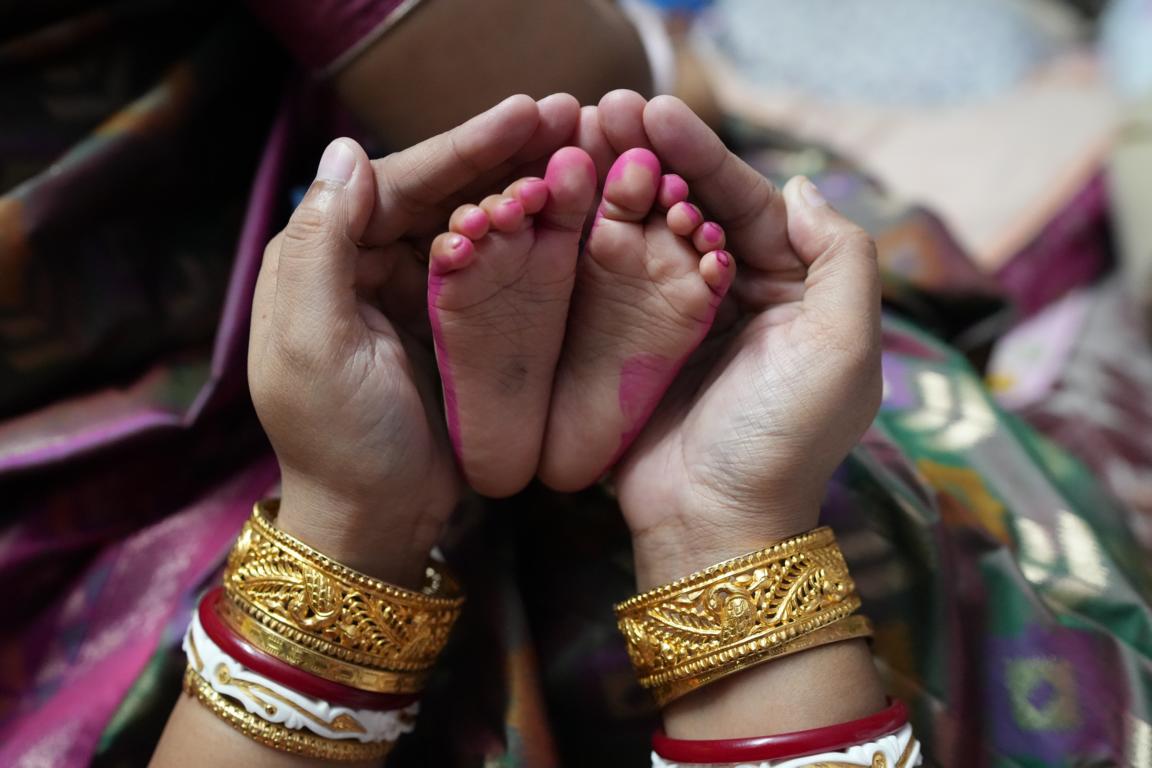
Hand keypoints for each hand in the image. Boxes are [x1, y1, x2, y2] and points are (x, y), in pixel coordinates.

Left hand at [247, 95, 579, 586]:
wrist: (377, 525)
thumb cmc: (339, 442)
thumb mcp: (314, 345)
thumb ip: (320, 247)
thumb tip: (346, 151)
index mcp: (321, 261)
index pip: (393, 183)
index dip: (460, 148)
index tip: (523, 116)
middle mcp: (366, 267)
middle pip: (440, 194)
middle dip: (502, 155)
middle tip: (567, 117)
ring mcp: (415, 297)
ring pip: (473, 223)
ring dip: (523, 186)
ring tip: (582, 149)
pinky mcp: (455, 328)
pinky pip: (496, 270)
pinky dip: (531, 240)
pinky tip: (573, 212)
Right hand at [609, 95, 882, 588]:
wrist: (713, 524)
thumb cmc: (783, 440)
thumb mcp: (842, 349)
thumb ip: (842, 261)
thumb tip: (802, 188)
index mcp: (792, 290)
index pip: (749, 202)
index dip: (706, 154)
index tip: (658, 111)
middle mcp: (734, 296)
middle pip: (693, 207)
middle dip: (654, 157)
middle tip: (604, 110)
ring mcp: (676, 321)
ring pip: (648, 234)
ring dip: (616, 184)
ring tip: (575, 137)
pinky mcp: (628, 347)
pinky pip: (610, 281)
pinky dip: (589, 239)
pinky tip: (561, 200)